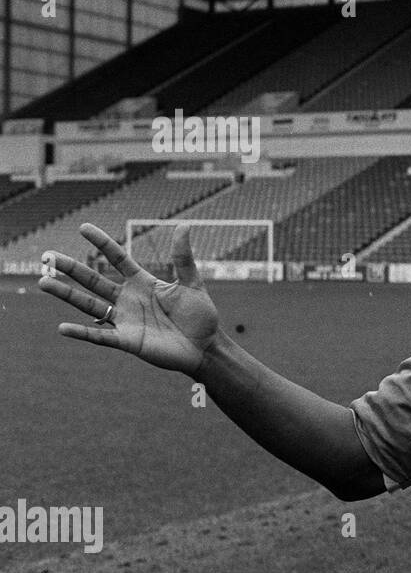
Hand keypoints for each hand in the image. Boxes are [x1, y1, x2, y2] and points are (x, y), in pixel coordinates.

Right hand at [39, 223, 220, 374]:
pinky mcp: (127, 341)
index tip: (84, 227)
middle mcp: (129, 299)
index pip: (118, 259)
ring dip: (67, 295)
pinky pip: (100, 336)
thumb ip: (183, 257)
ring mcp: (126, 320)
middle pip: (94, 280)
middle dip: (72, 269)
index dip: (102, 243)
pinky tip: (62, 328)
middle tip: (48, 256)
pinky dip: (82, 333)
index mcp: (143, 283)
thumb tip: (184, 225)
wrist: (206, 347)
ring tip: (43, 282)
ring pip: (89, 305)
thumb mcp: (192, 283)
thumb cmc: (201, 315)